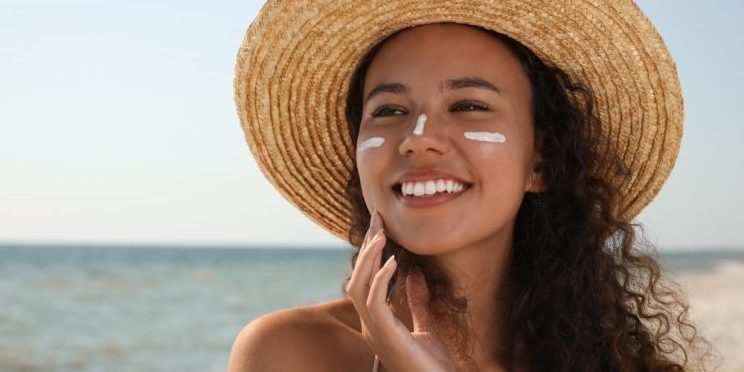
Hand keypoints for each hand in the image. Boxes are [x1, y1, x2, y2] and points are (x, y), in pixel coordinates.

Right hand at [346, 210, 456, 371]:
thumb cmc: (435, 366)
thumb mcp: (427, 327)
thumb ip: (418, 303)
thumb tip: (415, 274)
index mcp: (376, 325)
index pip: (364, 283)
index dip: (370, 255)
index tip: (380, 229)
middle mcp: (369, 327)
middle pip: (356, 279)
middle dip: (366, 248)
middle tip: (378, 220)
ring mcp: (374, 332)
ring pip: (358, 287)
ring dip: (369, 258)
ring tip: (382, 235)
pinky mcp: (385, 335)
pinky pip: (374, 301)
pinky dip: (381, 279)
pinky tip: (394, 261)